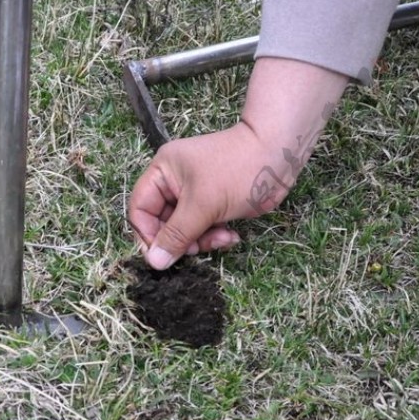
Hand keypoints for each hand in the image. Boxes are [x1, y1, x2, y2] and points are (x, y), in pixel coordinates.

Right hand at [127, 123, 265, 269]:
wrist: (279, 157)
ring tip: (221, 238)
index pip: (140, 209)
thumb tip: (154, 262)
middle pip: (162, 223)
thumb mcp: (202, 205)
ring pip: (185, 230)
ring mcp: (195, 194)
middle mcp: (174, 182)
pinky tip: (232, 235)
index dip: (147, 234)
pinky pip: (204, 228)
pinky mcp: (213, 204)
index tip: (163, 255)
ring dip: (201, 240)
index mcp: (163, 171)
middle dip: (181, 239)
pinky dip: (215, 236)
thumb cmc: (237, 171)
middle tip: (197, 248)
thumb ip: (176, 234)